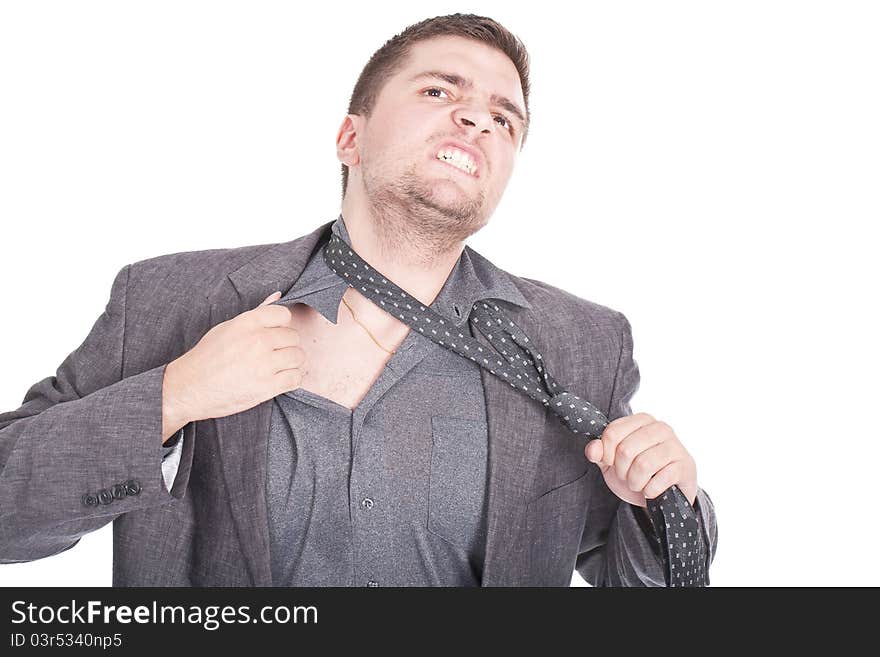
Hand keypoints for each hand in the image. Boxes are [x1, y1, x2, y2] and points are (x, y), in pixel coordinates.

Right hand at [163, 291, 307, 422]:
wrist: (190, 387)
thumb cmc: (207, 357)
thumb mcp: (228, 328)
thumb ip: (257, 313)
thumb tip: (278, 295)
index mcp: (247, 323)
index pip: (284, 314)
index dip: (282, 325)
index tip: (274, 334)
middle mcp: (258, 340)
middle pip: (294, 337)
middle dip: (286, 345)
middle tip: (274, 354)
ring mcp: (264, 364)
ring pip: (298, 357)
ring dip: (291, 363)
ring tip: (278, 367)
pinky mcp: (267, 386)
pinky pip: (295, 378)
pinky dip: (291, 379)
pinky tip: (279, 379)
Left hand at [585, 412, 697, 507]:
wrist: (664, 496)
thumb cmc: (637, 473)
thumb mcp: (612, 463)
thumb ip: (599, 453)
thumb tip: (592, 449)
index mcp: (641, 420)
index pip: (612, 433)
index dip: (606, 454)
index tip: (611, 464)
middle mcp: (660, 428)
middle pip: (625, 449)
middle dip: (621, 471)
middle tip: (627, 476)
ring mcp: (675, 446)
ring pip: (643, 465)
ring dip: (635, 482)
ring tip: (638, 484)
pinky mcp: (686, 465)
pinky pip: (660, 479)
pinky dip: (650, 491)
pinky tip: (652, 491)